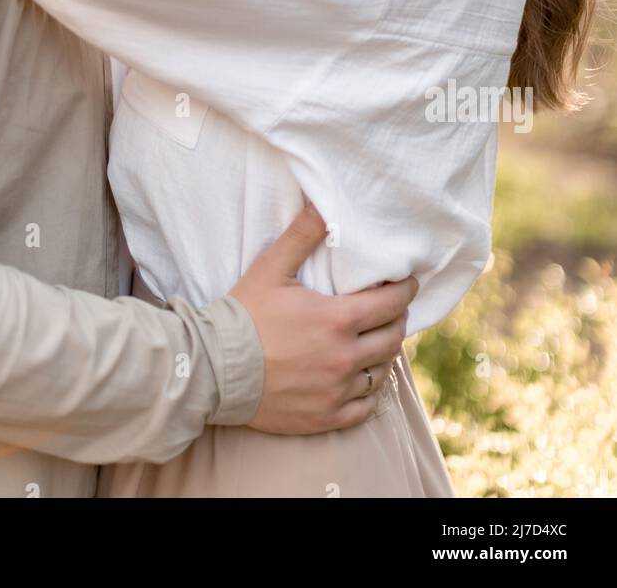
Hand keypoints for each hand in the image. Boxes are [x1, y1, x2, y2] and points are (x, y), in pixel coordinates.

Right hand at [229, 204, 417, 434]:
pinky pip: (365, 408)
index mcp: (337, 319)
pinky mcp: (325, 417)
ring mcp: (336, 391)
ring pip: (382, 372)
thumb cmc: (243, 315)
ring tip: (378, 341)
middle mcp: (344, 358)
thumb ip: (301, 235)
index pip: (391, 303)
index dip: (405, 291)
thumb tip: (322, 204)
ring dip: (385, 354)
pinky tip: (364, 380)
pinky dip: (370, 392)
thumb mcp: (271, 268)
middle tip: (393, 310)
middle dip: (398, 320)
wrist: (213, 369)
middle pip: (393, 338)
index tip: (407, 284)